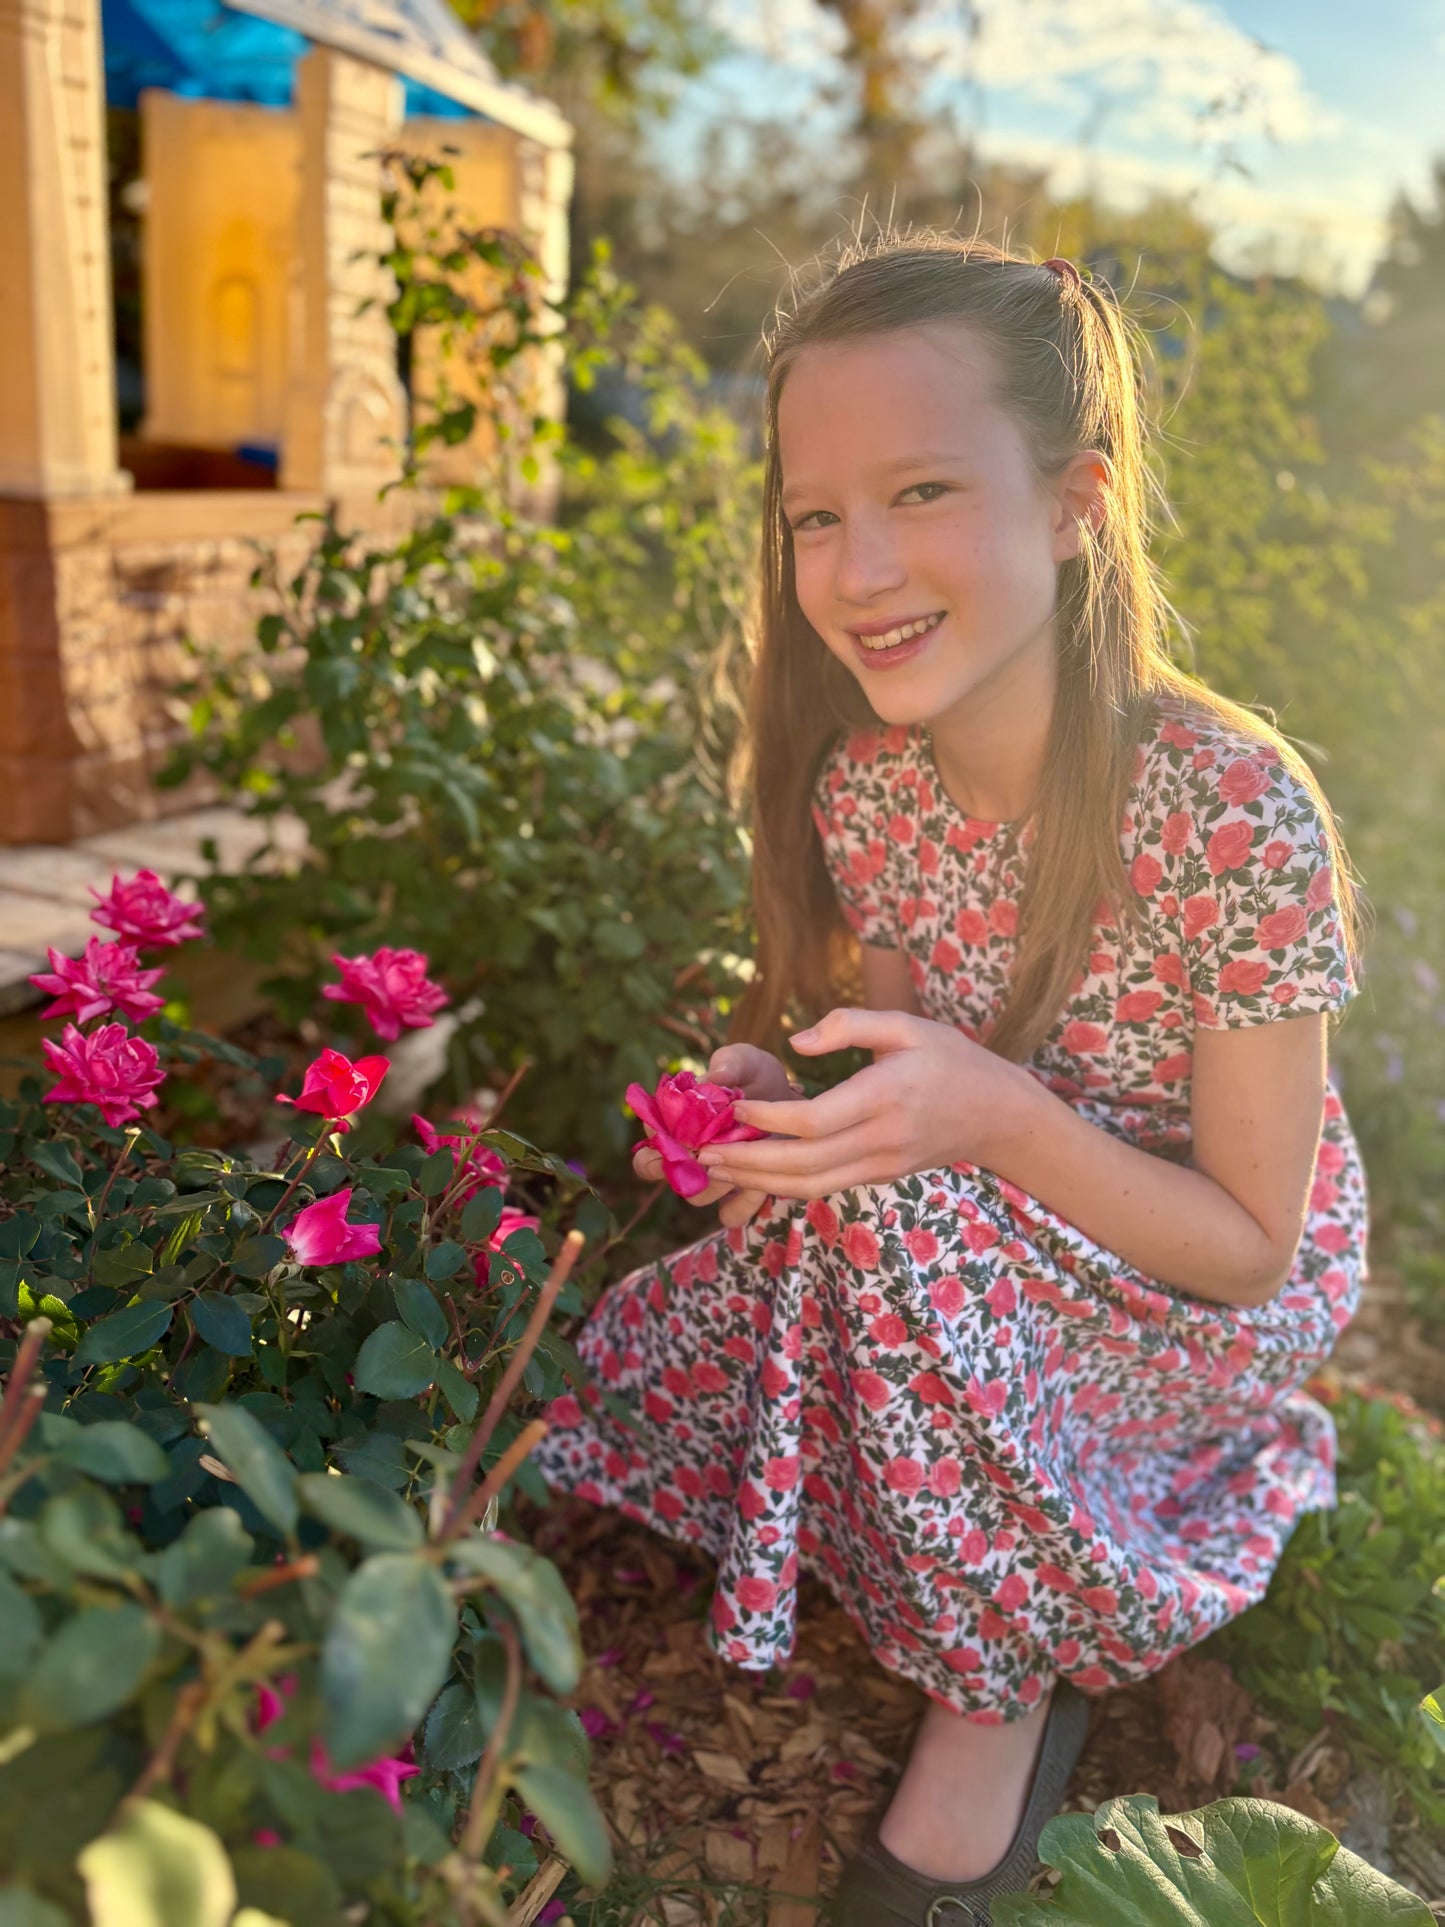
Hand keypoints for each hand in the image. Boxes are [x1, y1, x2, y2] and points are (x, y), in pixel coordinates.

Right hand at [632, 1043, 798, 1227]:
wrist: (788, 1096)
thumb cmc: (755, 1075)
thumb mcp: (744, 1061)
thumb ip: (728, 1064)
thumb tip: (711, 1079)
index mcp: (675, 1124)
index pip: (647, 1142)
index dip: (655, 1140)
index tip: (678, 1127)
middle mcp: (687, 1153)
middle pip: (660, 1175)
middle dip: (679, 1165)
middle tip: (705, 1151)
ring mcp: (712, 1176)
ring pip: (695, 1196)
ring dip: (713, 1182)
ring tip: (739, 1160)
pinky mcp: (741, 1192)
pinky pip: (730, 1213)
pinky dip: (740, 1204)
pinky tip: (758, 1183)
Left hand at [695, 1008, 1028, 1199]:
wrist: (997, 1115)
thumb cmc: (950, 1059)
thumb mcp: (907, 1025)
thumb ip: (849, 1024)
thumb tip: (795, 1041)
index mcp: (885, 1096)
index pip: (815, 1121)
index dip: (769, 1121)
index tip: (736, 1109)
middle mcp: (882, 1139)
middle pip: (804, 1164)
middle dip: (749, 1163)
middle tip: (704, 1154)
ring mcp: (881, 1164)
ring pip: (810, 1185)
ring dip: (758, 1182)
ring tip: (717, 1170)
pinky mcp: (879, 1175)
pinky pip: (824, 1186)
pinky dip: (784, 1184)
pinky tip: (754, 1172)